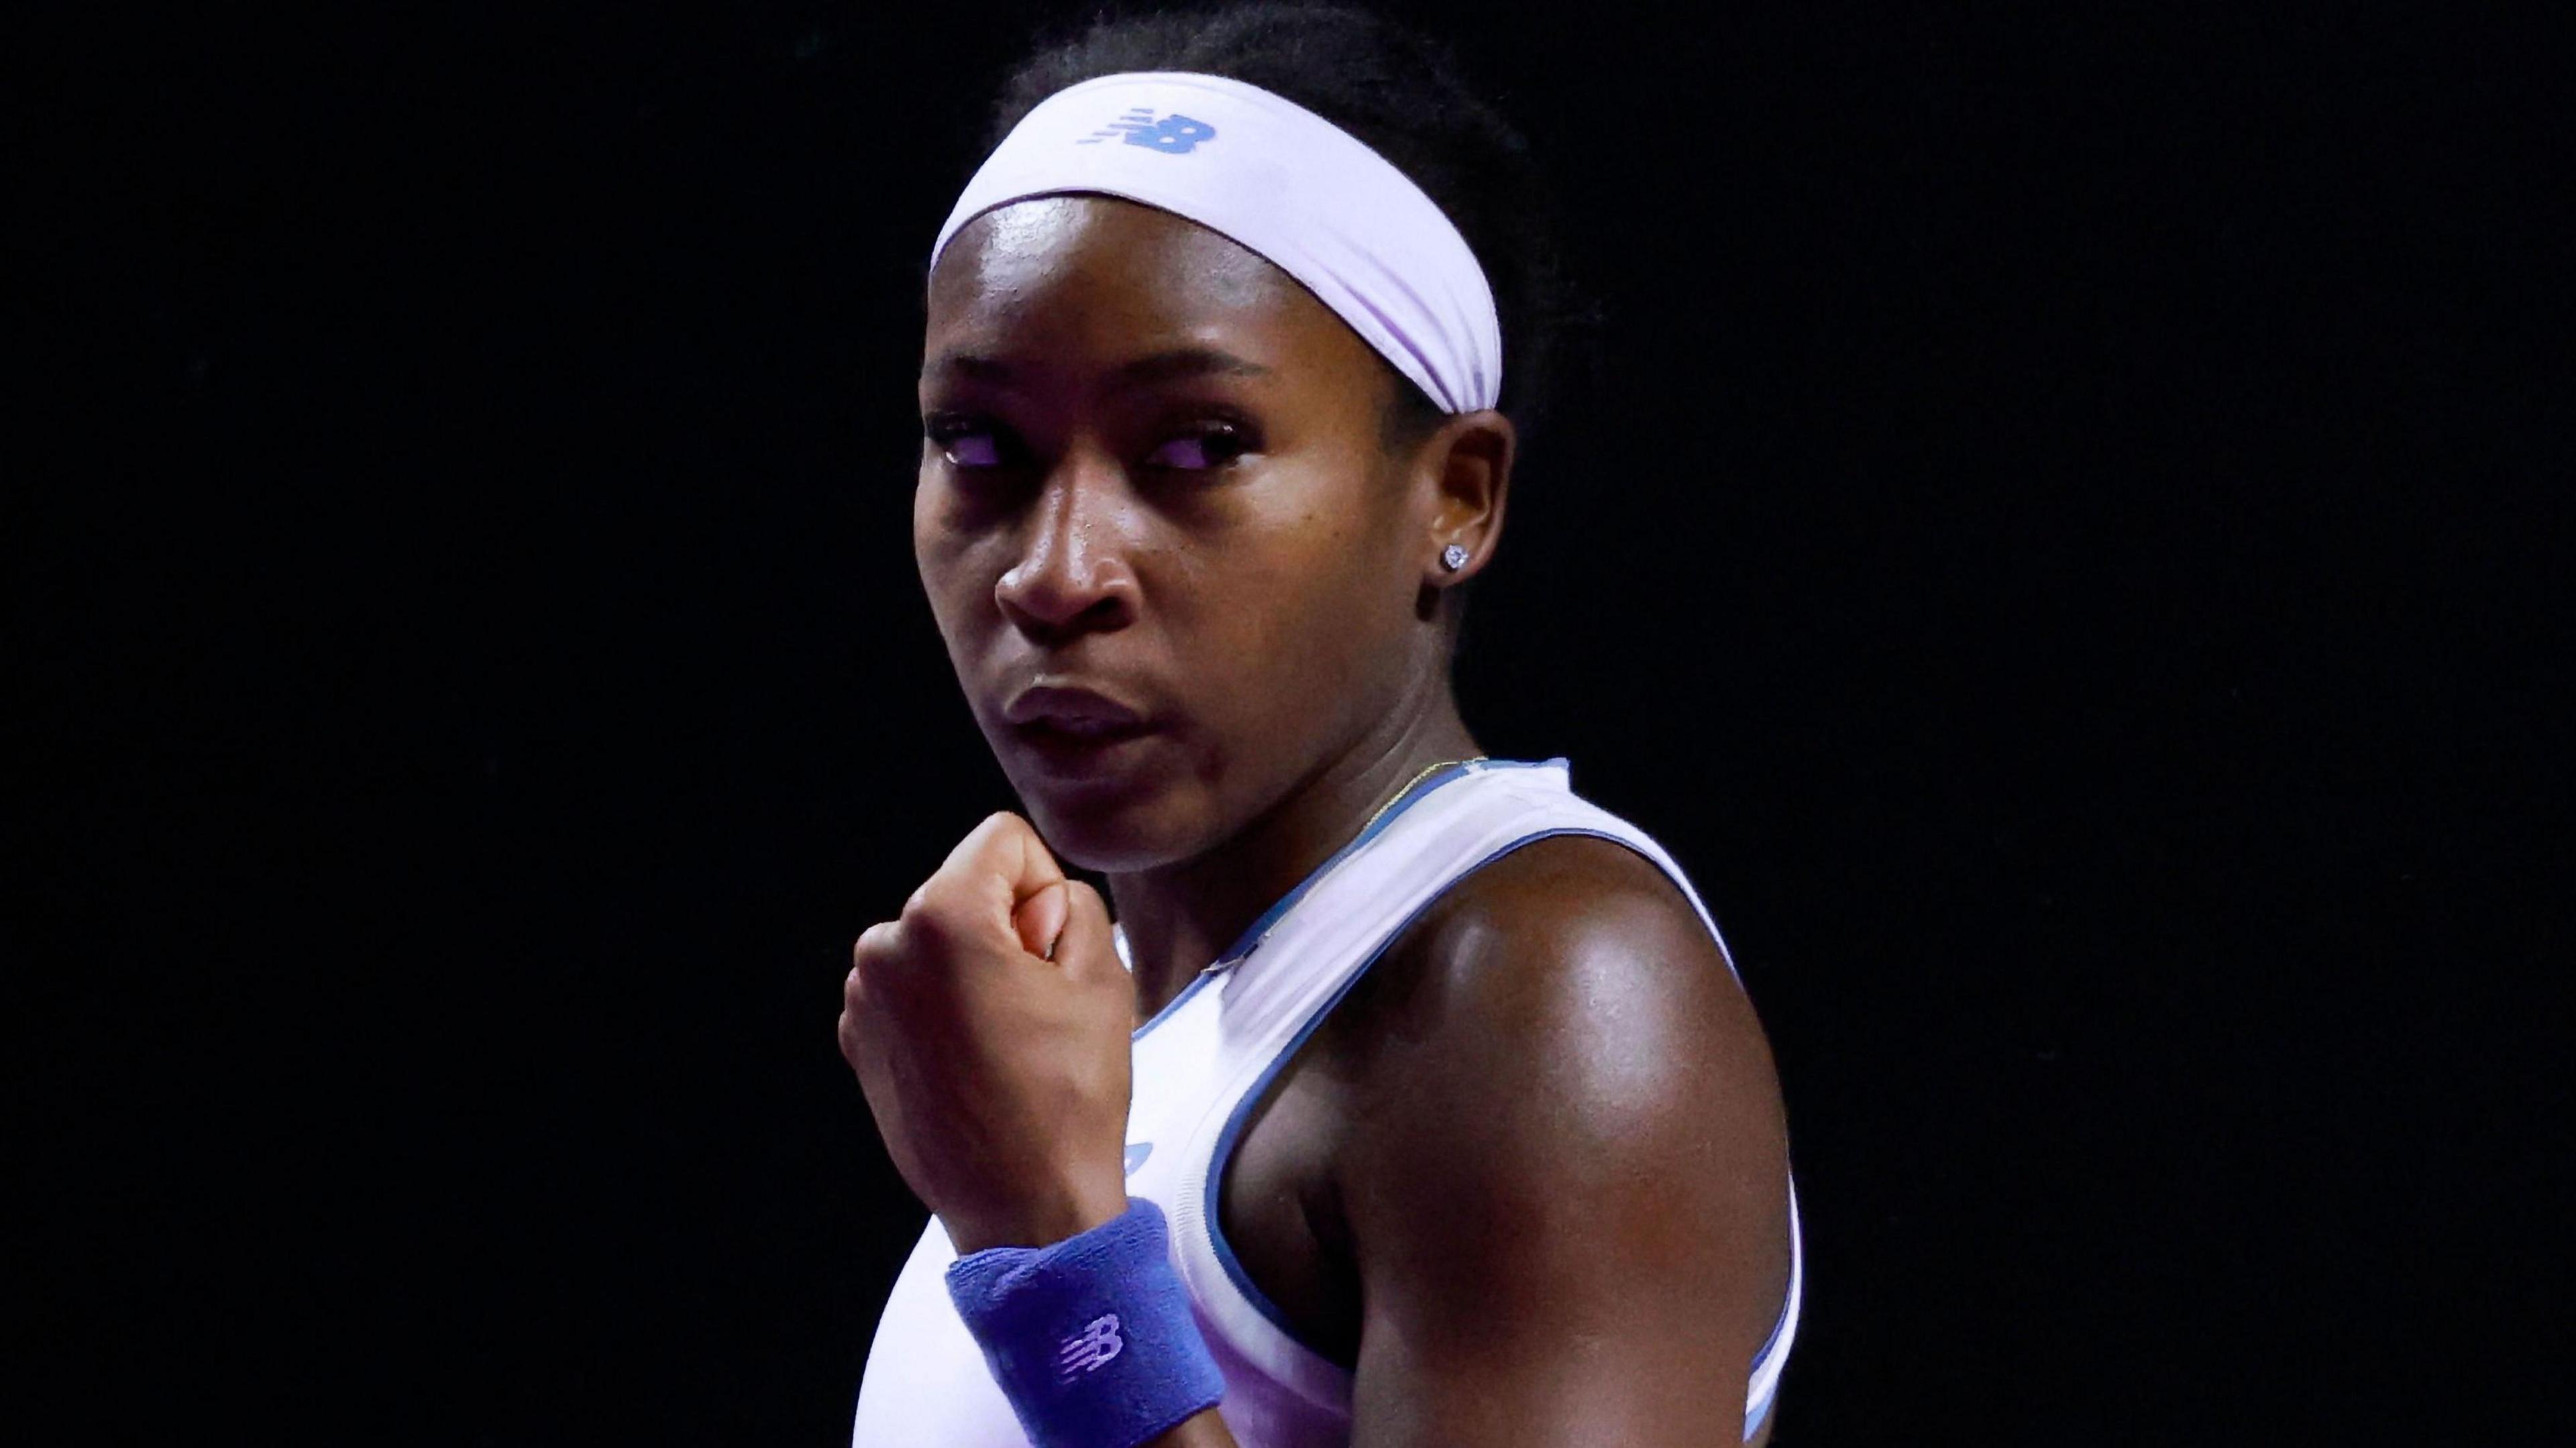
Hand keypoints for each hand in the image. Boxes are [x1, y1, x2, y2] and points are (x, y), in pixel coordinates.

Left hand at [840, 812, 1133, 1253]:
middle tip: (1037, 1011)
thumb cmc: (1069, 1098)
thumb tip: (1036, 904)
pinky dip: (947, 1010)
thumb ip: (1075, 906)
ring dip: (976, 972)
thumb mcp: (1104, 978)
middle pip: (968, 890)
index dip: (1046, 887)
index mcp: (941, 918)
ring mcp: (864, 999)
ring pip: (942, 940)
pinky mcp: (860, 1041)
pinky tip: (978, 1066)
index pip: (1004, 840)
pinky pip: (916, 988)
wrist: (1023, 1208)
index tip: (1053, 955)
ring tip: (1009, 1045)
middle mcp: (884, 947)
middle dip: (1009, 931)